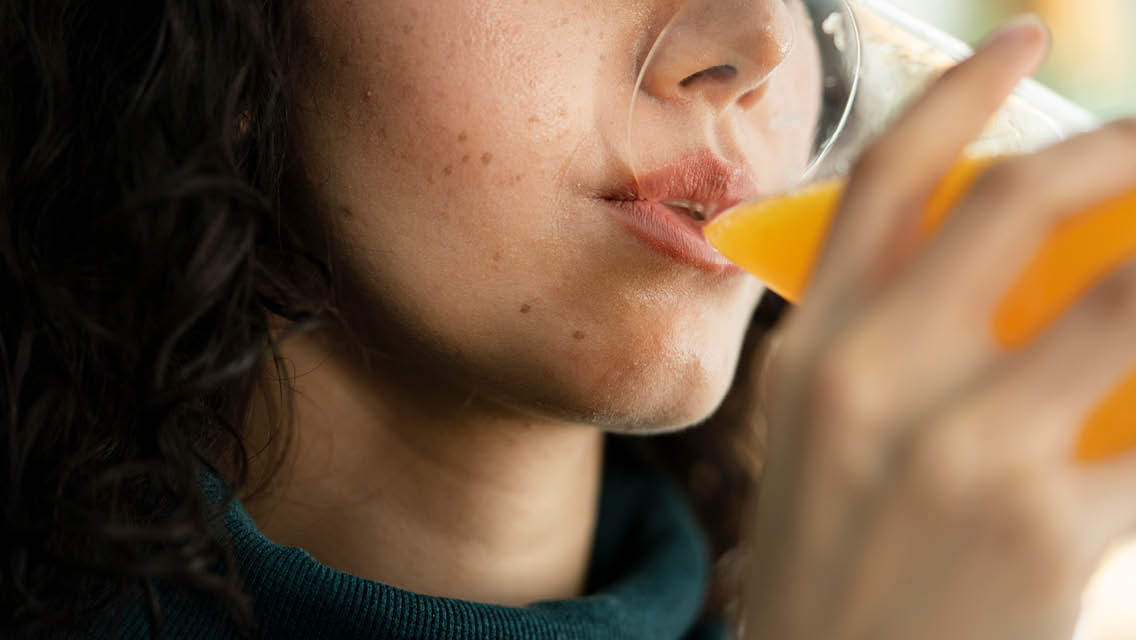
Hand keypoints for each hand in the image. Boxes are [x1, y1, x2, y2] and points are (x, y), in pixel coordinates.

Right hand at [740, 16, 1135, 639]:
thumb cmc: (836, 556)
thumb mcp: (823, 434)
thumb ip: (892, 337)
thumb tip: (1018, 260)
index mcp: (814, 349)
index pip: (887, 176)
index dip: (961, 89)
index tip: (1021, 39)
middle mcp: (873, 379)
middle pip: (1016, 202)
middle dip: (1117, 146)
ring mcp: (960, 450)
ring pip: (1125, 294)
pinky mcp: (1045, 526)